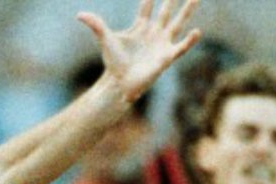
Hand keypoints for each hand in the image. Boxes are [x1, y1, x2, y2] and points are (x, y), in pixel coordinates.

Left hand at [78, 0, 202, 102]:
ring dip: (187, 11)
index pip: (147, 6)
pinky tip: (197, 31)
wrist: (120, 83)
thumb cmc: (114, 62)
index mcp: (140, 27)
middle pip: (166, 11)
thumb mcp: (105, 39)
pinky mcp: (166, 57)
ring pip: (177, 23)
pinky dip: (189, 41)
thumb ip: (96, 25)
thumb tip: (79, 14)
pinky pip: (181, 47)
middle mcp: (153, 33)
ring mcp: (161, 43)